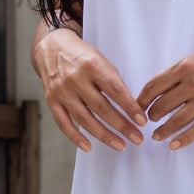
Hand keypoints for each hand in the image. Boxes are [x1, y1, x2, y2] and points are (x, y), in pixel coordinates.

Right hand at [33, 27, 145, 151]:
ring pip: (85, 119)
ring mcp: (62, 91)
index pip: (115, 90)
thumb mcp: (101, 59)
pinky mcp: (51, 101)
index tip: (142, 120)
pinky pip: (63, 124)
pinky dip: (76, 137)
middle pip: (102, 108)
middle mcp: (76, 79)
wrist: (52, 47)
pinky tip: (89, 147)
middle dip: (122, 126)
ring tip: (120, 144)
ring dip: (104, 135)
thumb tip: (130, 105)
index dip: (130, 107)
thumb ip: (113, 80)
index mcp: (92, 65)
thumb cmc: (82, 55)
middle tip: (137, 138)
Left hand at [136, 37, 193, 149]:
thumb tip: (164, 85)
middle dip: (152, 115)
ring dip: (163, 130)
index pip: (154, 86)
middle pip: (162, 104)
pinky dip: (184, 139)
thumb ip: (183, 70)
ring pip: (177, 120)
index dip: (142, 98)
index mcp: (186, 66)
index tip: (138, 105)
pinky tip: (174, 145)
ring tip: (156, 136)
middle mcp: (193, 83)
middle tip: (149, 120)